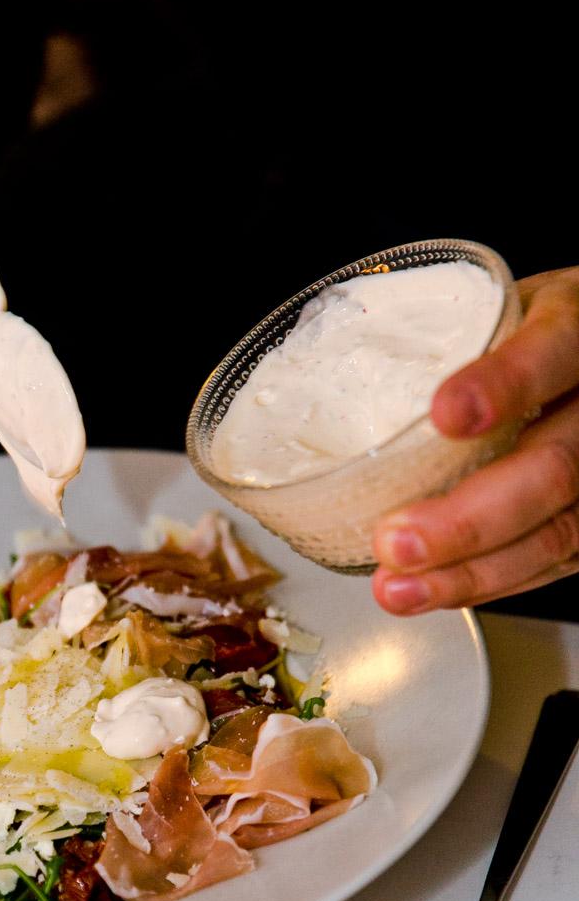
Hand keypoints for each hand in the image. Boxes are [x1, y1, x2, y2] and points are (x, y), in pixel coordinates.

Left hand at [371, 267, 578, 612]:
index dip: (502, 386)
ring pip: (557, 533)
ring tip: (400, 587)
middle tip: (397, 540)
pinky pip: (554, 562)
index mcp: (577, 332)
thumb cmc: (521, 329)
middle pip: (554, 468)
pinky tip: (435, 591)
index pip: (553, 353)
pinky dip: (487, 582)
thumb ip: (447, 343)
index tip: (446, 413)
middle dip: (470, 519)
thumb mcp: (490, 309)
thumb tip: (343, 379)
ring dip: (471, 572)